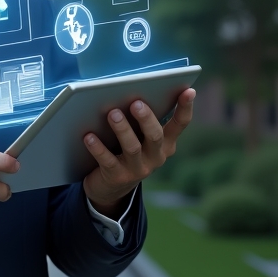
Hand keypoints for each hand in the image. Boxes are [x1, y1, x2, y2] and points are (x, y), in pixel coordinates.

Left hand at [82, 88, 194, 217]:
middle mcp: (156, 157)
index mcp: (165, 143)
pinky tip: (89, 136)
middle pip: (155, 136)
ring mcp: (138, 169)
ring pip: (132, 148)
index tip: (189, 91)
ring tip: (113, 114)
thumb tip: (130, 90)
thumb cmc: (125, 149)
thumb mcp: (138, 135)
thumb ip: (140, 118)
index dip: (185, 108)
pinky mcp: (118, 177)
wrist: (110, 186)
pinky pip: (108, 161)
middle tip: (136, 103)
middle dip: (146, 119)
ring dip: (122, 130)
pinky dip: (98, 148)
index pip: (180, 124)